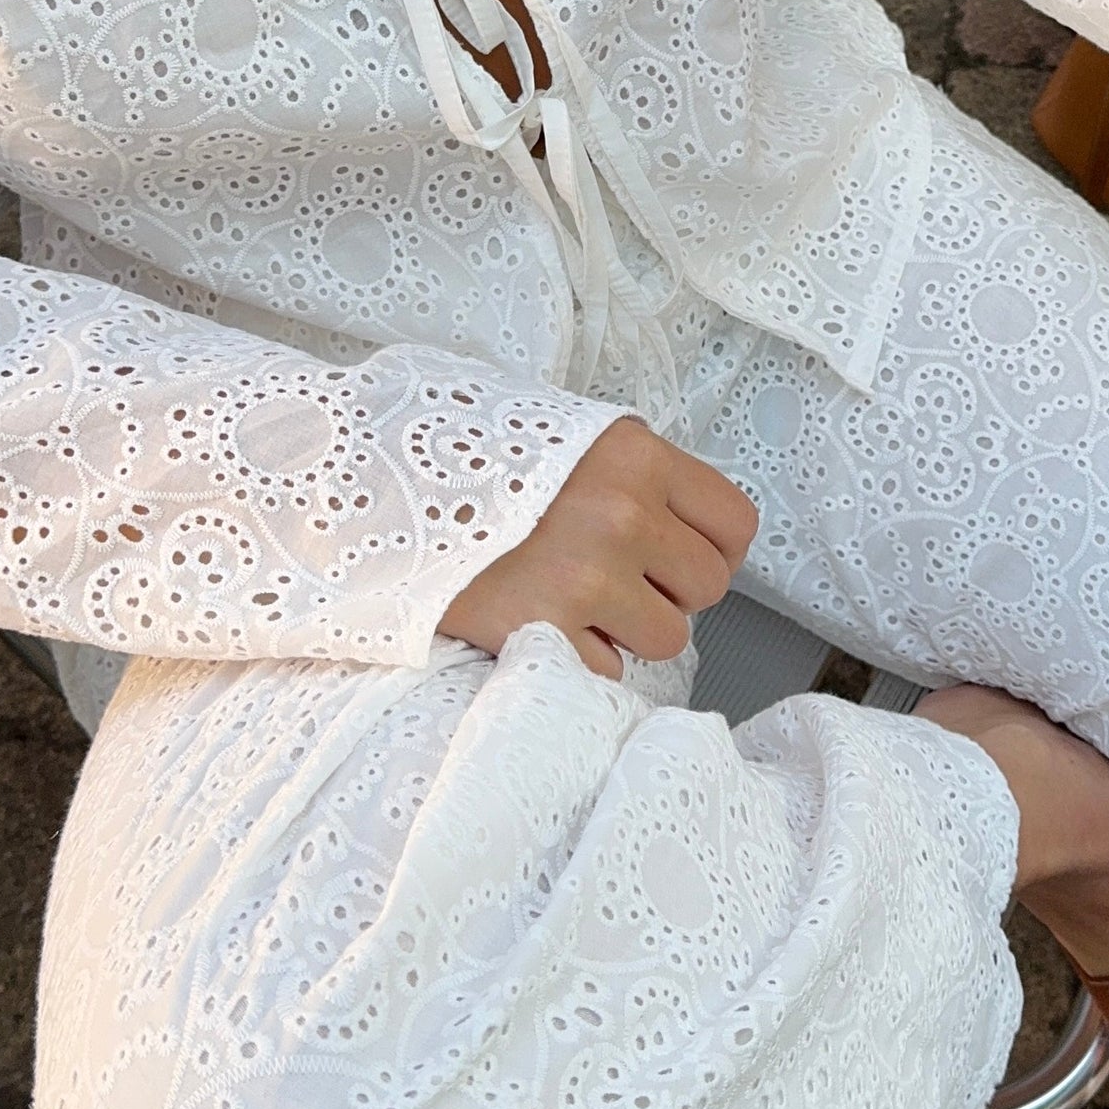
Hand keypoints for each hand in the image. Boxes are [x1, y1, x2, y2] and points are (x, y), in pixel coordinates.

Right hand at [440, 418, 758, 678]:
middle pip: (706, 587)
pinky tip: (541, 624)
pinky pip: (605, 671)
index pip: (735, 523)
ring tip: (572, 600)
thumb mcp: (564, 437)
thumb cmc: (472, 458)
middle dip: (666, 591)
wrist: (373, 484)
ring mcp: (585, 576)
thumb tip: (683, 526)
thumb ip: (630, 475)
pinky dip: (578, 658)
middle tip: (613, 579)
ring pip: (665, 639)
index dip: (712, 548)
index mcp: (635, 457)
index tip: (679, 556)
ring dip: (626, 631)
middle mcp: (622, 514)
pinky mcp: (542, 630)